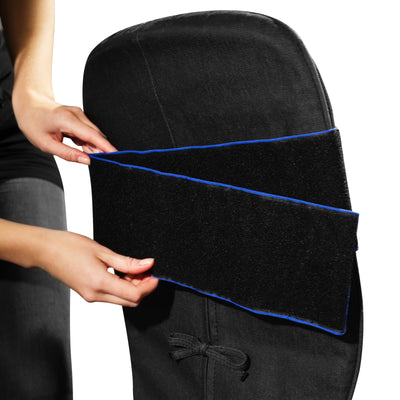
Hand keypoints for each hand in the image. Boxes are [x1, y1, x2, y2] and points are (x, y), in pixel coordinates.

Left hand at [12, 91, 116, 163]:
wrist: (28, 104)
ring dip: (91, 145)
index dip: (106, 147)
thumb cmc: (34, 122)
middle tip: (90, 159)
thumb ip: (68, 154)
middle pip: (96, 135)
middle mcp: (77, 115)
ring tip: (75, 148)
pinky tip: (76, 142)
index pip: (93, 136)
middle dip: (98, 149)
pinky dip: (86, 140)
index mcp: (68, 120)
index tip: (115, 155)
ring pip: (93, 134)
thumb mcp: (46, 144)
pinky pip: (89, 131)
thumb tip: (86, 161)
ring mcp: (79, 114)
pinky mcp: (80, 116)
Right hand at [38, 229, 158, 306]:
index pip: (134, 295)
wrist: (46, 250)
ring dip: (133, 287)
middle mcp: (95, 295)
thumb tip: (147, 265)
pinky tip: (122, 272)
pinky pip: (111, 295)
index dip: (149, 286)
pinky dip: (122, 286)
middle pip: (130, 301)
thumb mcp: (103, 251)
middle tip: (147, 270)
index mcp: (100, 284)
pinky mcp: (88, 294)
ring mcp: (91, 296)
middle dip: (143, 288)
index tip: (155, 274)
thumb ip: (127, 262)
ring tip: (134, 268)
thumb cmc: (69, 247)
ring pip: (121, 299)